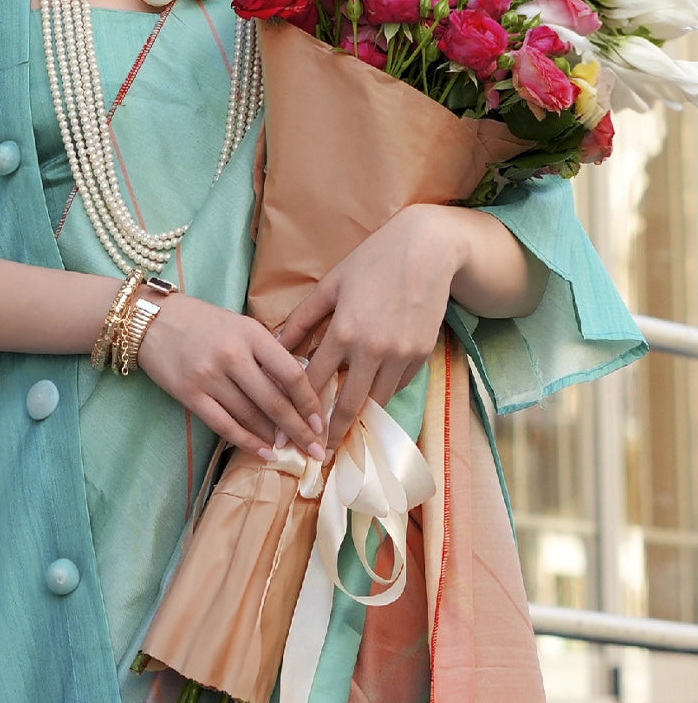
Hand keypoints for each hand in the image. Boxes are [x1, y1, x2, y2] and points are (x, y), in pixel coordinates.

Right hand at [138, 293, 325, 461]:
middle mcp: (232, 355)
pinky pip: (224, 425)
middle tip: (315, 449)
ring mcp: (209, 376)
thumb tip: (296, 390)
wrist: (151, 319)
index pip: (290, 373)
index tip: (321, 421)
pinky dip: (246, 442)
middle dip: (298, 429)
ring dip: (273, 438)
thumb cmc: (202, 321)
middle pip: (274, 401)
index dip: (309, 402)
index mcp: (250, 333)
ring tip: (290, 450)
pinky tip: (262, 452)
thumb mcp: (240, 325)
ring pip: (250, 416)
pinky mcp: (189, 393)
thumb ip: (266, 352)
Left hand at [274, 204, 460, 449]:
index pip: (316, 382)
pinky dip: (384, 390)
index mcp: (343, 331)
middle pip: (348, 404)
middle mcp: (373, 350)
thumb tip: (275, 345)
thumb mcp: (331, 284)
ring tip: (343, 431)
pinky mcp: (422, 355)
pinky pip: (399, 384)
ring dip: (360, 414)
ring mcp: (401, 355)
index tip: (292, 427)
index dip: (301, 407)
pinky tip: (372, 393)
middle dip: (332, 433)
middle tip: (320, 453)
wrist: (426, 249)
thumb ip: (302, 318)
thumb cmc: (372, 261)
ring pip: (377, 400)